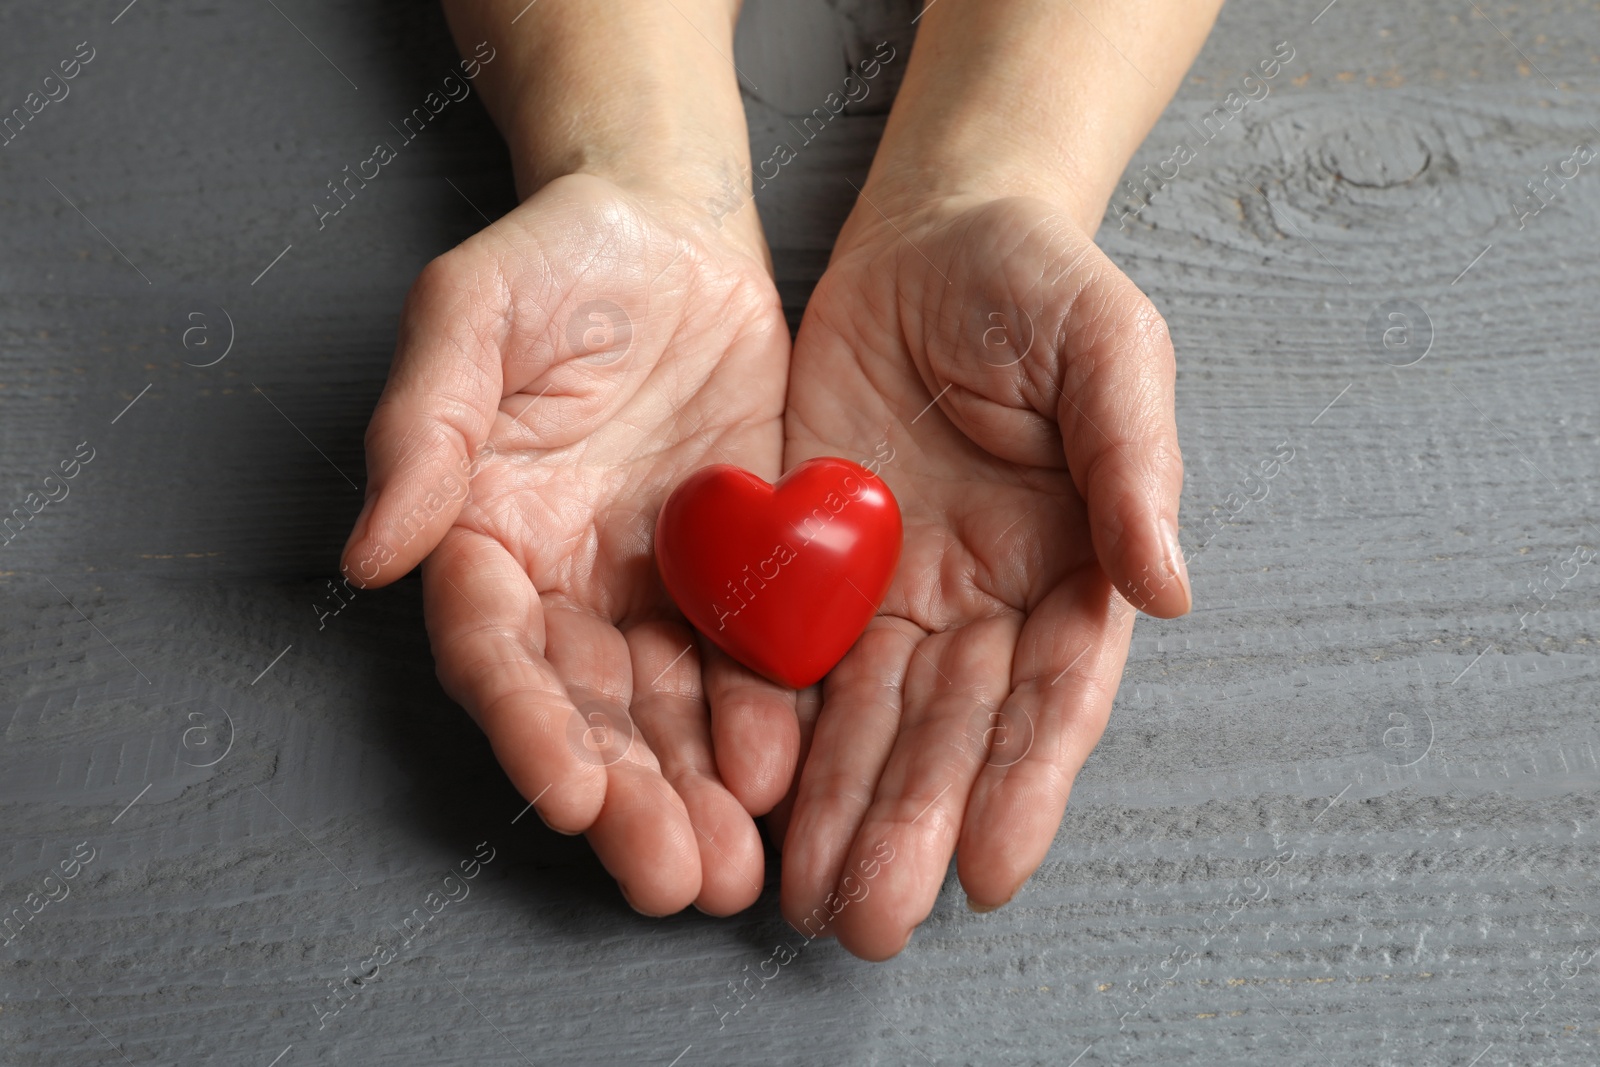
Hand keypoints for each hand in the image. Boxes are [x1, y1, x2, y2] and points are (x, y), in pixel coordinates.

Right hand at [340, 173, 797, 915]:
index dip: (527, 727)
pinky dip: (769, 722)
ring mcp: (657, 589)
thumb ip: (423, 426)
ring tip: (735, 868)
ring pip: (672, 713)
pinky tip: (790, 774)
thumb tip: (370, 553)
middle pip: (589, 712)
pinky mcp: (741, 574)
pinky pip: (754, 661)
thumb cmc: (557, 259)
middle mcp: (568, 585)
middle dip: (628, 799)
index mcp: (487, 536)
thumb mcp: (472, 313)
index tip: (566, 795)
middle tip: (675, 876)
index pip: (496, 653)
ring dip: (698, 794)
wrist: (674, 232)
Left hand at [773, 191, 1188, 958]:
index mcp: (1067, 565)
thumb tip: (1171, 589)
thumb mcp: (1110, 348)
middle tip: (871, 921)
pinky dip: (772, 730)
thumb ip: (1135, 463)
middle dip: (911, 825)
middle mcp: (981, 599)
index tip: (990, 868)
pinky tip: (752, 799)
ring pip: (864, 718)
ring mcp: (893, 588)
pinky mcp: (809, 560)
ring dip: (839, 810)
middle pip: (948, 731)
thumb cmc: (1039, 280)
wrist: (933, 231)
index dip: (1023, 781)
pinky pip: (786, 655)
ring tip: (809, 898)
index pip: (1049, 694)